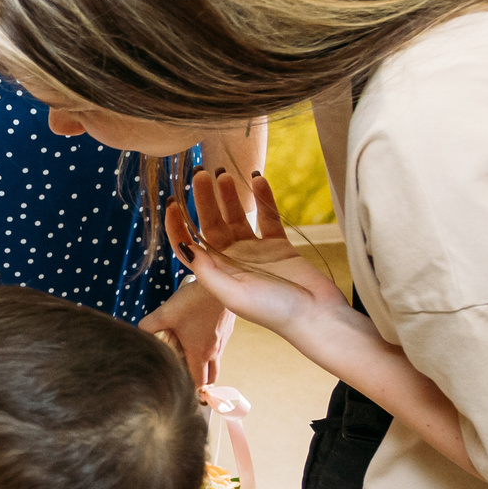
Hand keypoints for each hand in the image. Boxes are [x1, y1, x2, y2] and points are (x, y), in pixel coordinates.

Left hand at [139, 276, 233, 386]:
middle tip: (187, 376)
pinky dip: (212, 348)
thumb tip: (138, 334)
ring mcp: (223, 340)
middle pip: (211, 377)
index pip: (198, 382)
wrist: (221, 282)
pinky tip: (199, 335)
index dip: (189, 389)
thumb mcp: (165, 313)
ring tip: (191, 356)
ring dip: (206, 364)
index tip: (180, 387)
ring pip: (217, 361)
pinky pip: (221, 346)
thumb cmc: (194, 300)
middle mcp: (214, 351)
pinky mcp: (227, 329)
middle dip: (201, 381)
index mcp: (200, 353)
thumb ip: (148, 326)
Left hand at [164, 169, 345, 340]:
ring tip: (224, 173)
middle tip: (201, 174)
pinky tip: (257, 179)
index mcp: (217, 272)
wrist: (315, 315)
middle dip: (204, 199)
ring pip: (238, 216)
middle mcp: (233, 259)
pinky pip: (267, 216)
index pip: (189, 244)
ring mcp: (255, 251)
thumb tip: (185, 245)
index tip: (172, 202)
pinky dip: (263, 198)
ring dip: (230, 195)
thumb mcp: (233, 294)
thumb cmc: (273, 311)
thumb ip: (208, 272)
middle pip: (211, 223)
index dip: (177, 225)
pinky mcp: (279, 245)